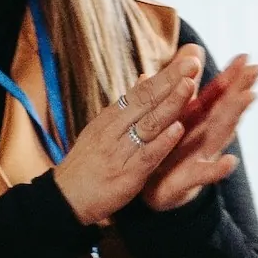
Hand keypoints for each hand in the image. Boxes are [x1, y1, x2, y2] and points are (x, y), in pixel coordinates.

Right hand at [51, 47, 207, 225]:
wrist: (65, 197)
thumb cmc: (87, 163)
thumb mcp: (101, 129)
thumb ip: (126, 106)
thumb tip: (145, 78)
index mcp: (109, 119)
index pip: (140, 92)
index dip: (164, 76)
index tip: (185, 60)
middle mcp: (113, 130)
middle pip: (145, 101)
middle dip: (170, 81)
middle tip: (192, 63)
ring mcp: (119, 151)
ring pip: (148, 124)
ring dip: (170, 105)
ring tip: (189, 87)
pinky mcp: (126, 174)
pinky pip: (146, 155)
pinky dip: (162, 142)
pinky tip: (177, 129)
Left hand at [136, 53, 257, 213]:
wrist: (150, 190)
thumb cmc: (164, 149)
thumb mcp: (170, 116)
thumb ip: (179, 88)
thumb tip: (186, 56)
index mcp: (197, 120)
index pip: (216, 95)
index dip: (230, 76)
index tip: (245, 56)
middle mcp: (205, 136)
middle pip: (226, 109)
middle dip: (241, 88)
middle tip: (257, 69)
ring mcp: (201, 157)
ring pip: (220, 133)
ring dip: (235, 115)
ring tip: (250, 96)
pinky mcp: (189, 179)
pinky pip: (203, 173)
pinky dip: (216, 168)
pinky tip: (229, 161)